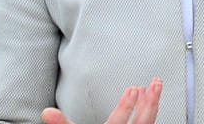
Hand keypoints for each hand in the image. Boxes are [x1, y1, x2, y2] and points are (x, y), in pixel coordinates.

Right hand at [40, 78, 161, 123]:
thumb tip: (47, 112)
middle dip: (149, 102)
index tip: (134, 89)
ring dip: (152, 106)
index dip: (126, 106)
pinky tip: (153, 106)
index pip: (117, 123)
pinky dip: (150, 116)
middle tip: (155, 84)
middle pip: (141, 123)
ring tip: (155, 89)